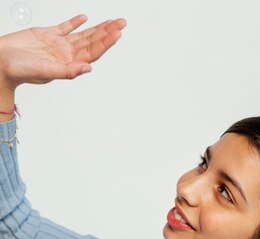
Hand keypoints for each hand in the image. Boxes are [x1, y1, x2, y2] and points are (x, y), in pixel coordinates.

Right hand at [0, 14, 126, 90]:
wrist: (1, 62)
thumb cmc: (20, 70)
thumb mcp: (46, 71)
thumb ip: (68, 71)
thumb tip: (88, 68)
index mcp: (67, 64)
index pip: (92, 53)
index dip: (106, 43)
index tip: (117, 33)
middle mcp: (65, 54)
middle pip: (91, 42)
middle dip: (107, 33)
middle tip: (121, 23)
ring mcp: (57, 44)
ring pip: (82, 34)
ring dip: (97, 28)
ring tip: (112, 22)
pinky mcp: (46, 34)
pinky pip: (64, 27)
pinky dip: (75, 22)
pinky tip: (84, 18)